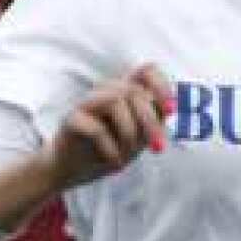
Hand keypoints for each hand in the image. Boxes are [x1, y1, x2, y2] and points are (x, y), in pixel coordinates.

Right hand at [45, 64, 174, 191]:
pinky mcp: (70, 120)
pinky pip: (96, 128)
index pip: (147, 71)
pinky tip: (114, 162)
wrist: (72, 170)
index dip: (161, 85)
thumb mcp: (138, 138)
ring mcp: (86, 103)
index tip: (170, 111)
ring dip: (129, 132)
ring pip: (115, 100)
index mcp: (125, 92)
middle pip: (133, 91)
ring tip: (127, 155)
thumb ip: (153, 122)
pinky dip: (110, 148)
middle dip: (150, 122)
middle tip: (157, 148)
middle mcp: (105, 92)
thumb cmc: (110, 150)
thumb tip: (170, 109)